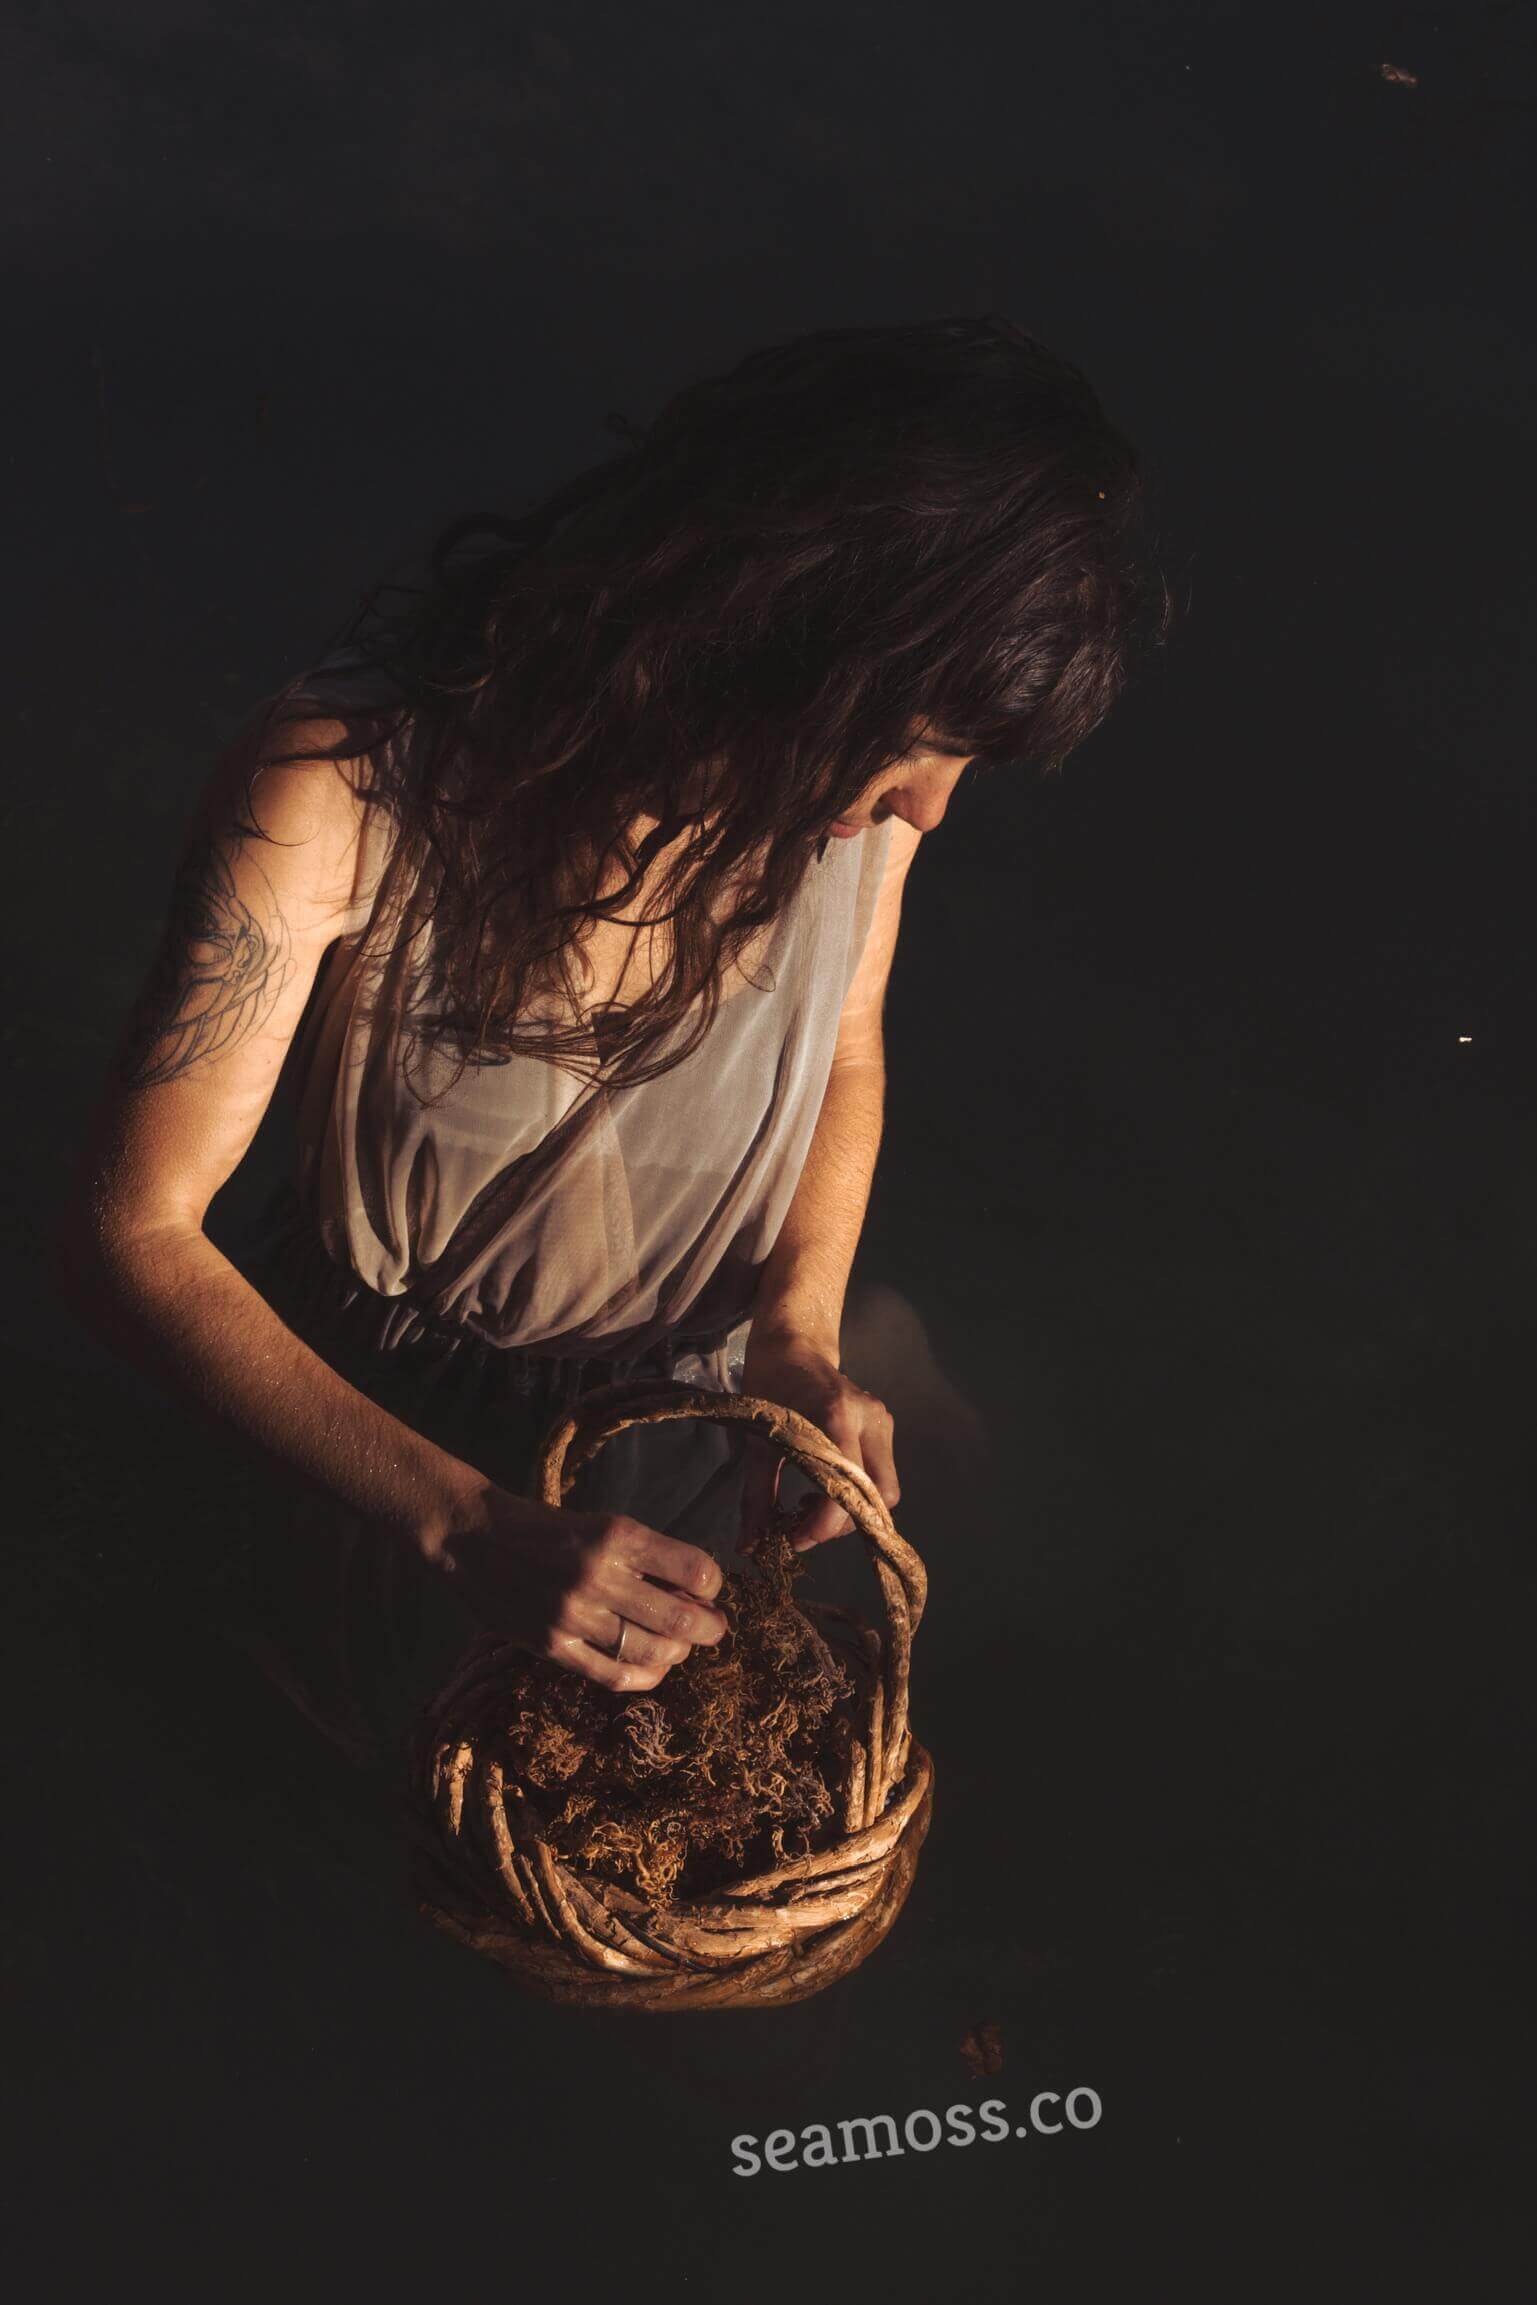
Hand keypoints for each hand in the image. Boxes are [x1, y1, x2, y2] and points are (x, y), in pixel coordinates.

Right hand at [421, 1485, 729, 1690]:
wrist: (472, 1539)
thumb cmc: (545, 1528)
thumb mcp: (600, 1524)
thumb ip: (643, 1556)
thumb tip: (694, 1593)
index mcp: (616, 1535)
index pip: (693, 1568)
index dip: (713, 1584)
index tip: (710, 1588)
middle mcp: (597, 1575)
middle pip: (679, 1618)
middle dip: (710, 1628)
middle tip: (715, 1627)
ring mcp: (573, 1615)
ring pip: (651, 1651)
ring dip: (679, 1653)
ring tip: (681, 1646)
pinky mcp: (552, 1646)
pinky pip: (613, 1675)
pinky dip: (644, 1678)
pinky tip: (654, 1670)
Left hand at [738, 1326, 899, 1551]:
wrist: (792, 1345)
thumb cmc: (770, 1385)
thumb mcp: (757, 1442)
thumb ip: (756, 1496)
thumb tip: (750, 1546)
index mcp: (838, 1416)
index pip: (848, 1486)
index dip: (825, 1524)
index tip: (795, 1539)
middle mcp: (870, 1419)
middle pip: (881, 1494)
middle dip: (846, 1522)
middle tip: (806, 1527)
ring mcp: (882, 1420)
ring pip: (885, 1487)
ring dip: (853, 1509)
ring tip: (813, 1506)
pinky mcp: (884, 1424)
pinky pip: (880, 1472)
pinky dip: (856, 1491)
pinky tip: (825, 1486)